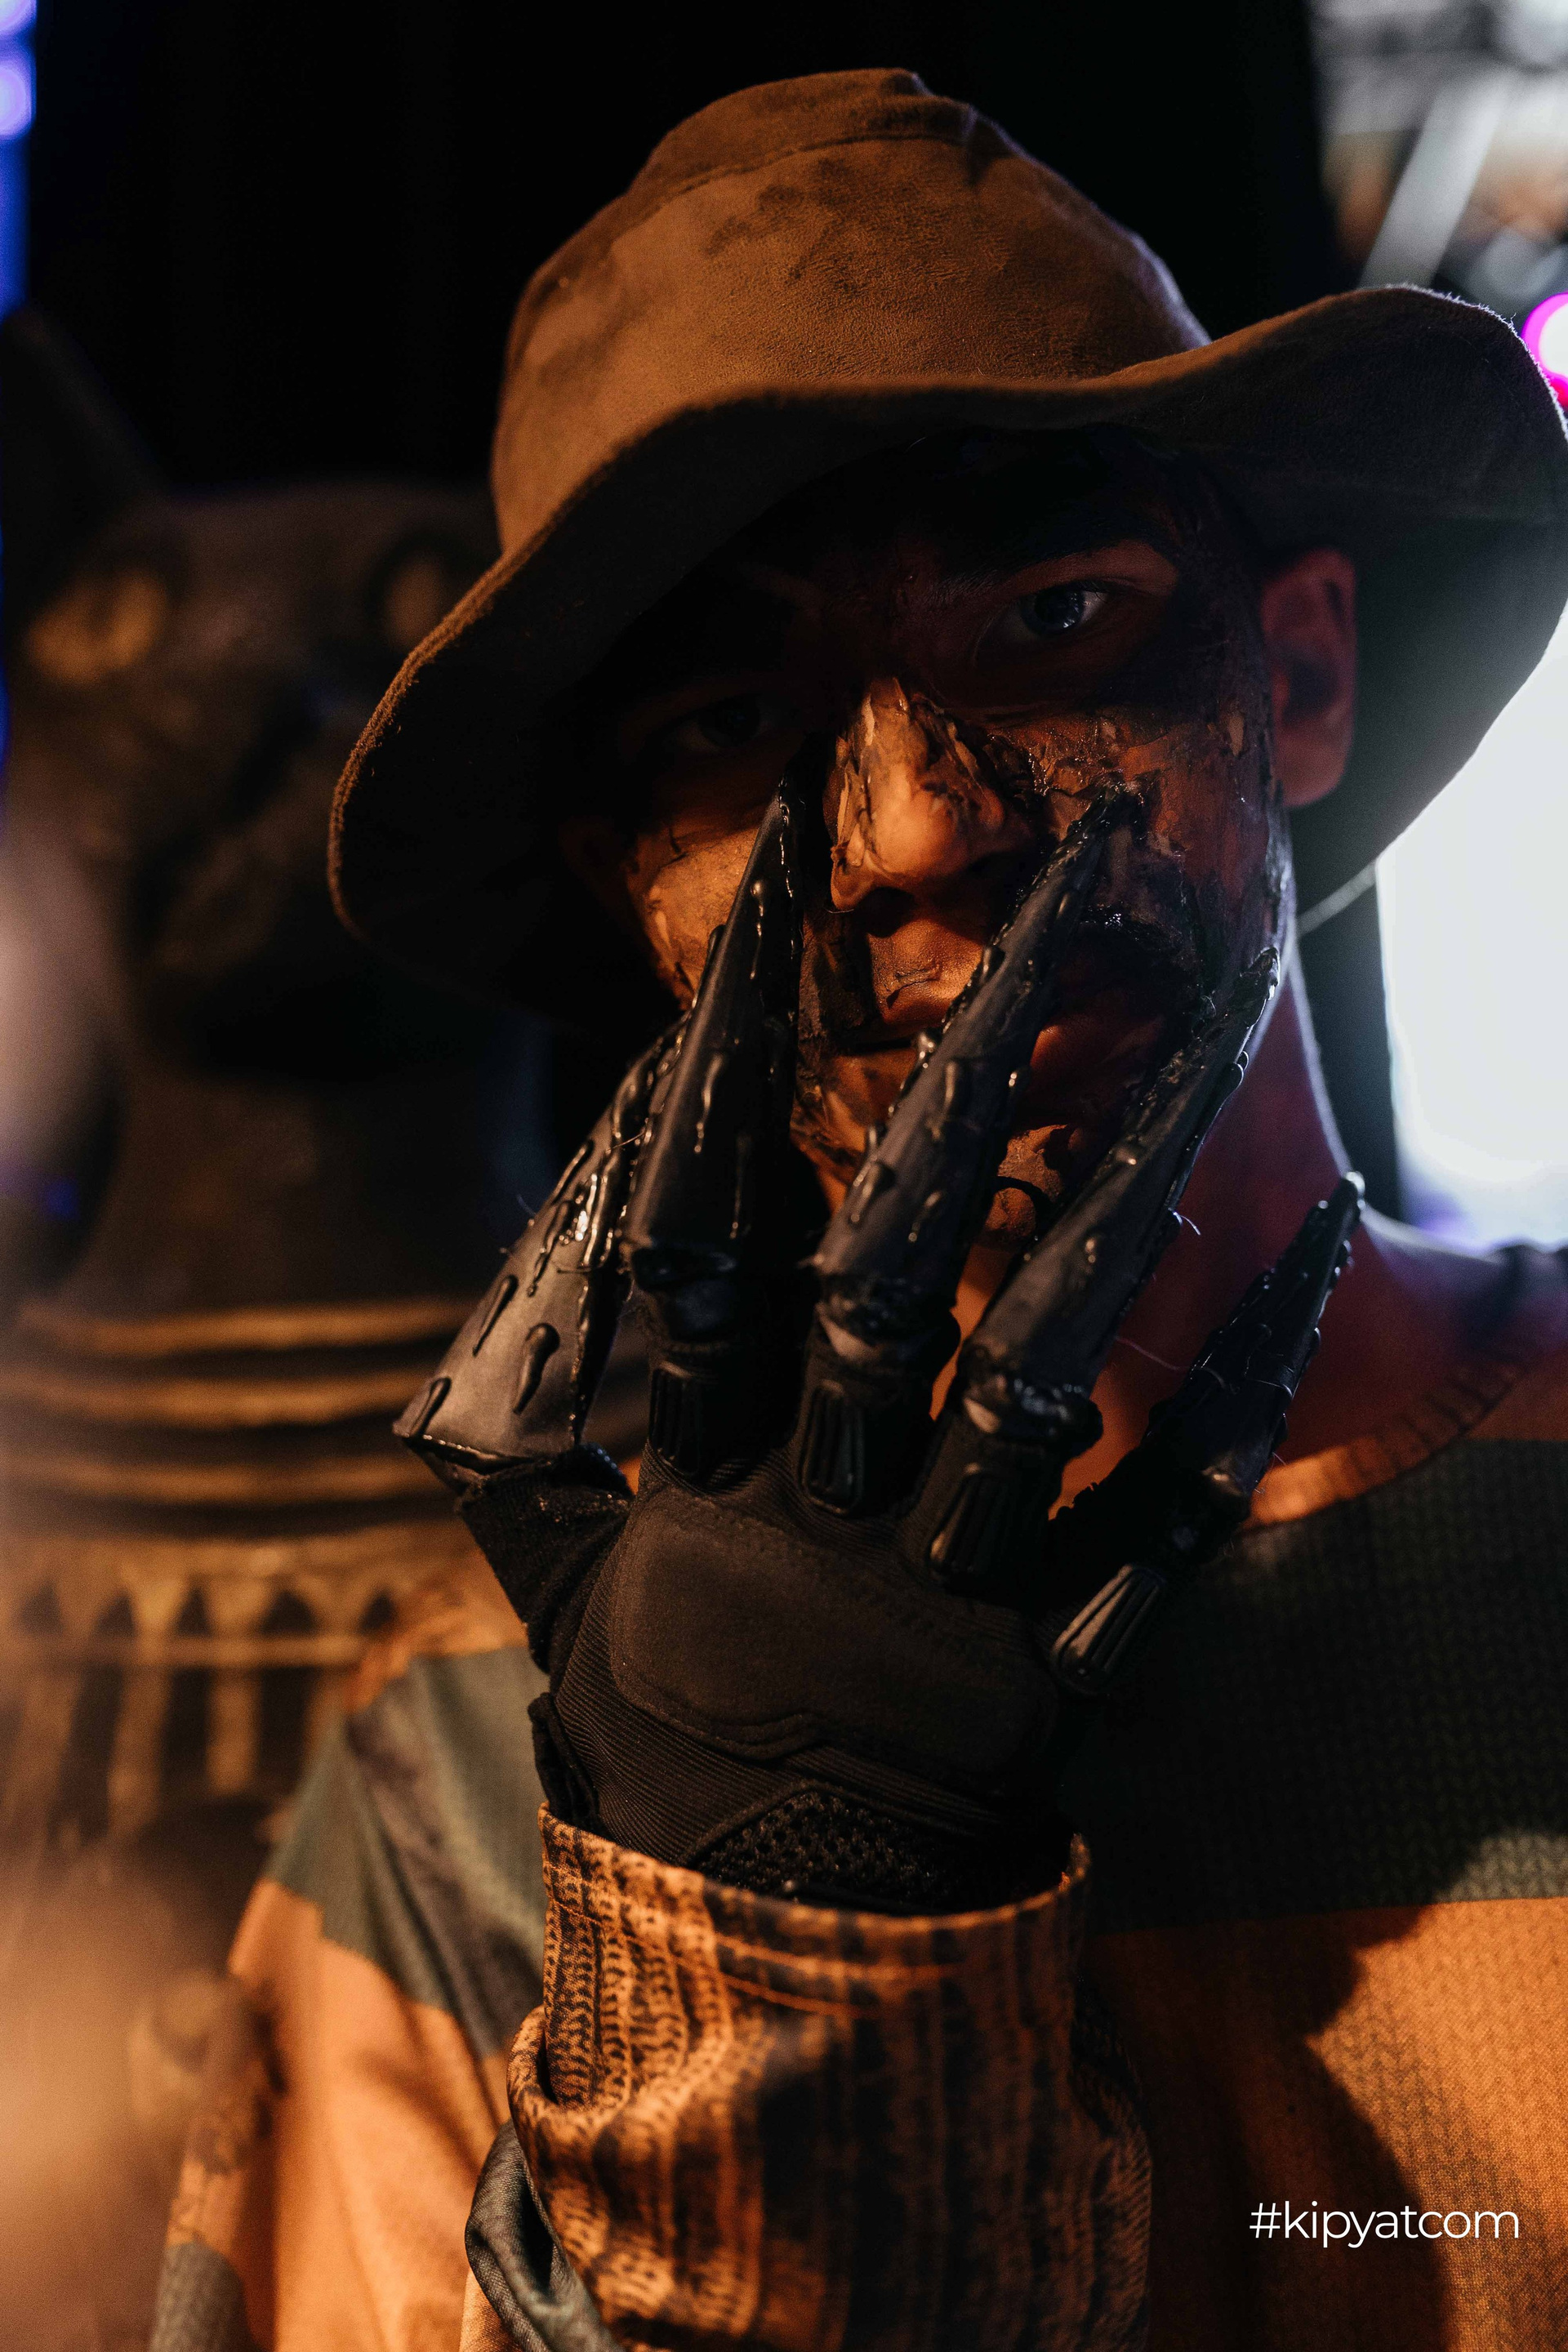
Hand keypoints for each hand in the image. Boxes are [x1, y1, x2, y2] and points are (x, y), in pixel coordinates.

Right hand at [399, 778, 1358, 1912]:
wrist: (758, 1936)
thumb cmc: (658, 1726)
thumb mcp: (552, 1591)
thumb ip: (517, 1446)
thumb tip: (482, 1308)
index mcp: (687, 1482)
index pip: (685, 1246)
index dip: (709, 1083)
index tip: (758, 910)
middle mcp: (819, 1518)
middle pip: (887, 1272)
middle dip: (963, 1079)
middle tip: (1062, 899)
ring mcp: (949, 1597)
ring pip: (1037, 1374)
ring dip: (1128, 1196)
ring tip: (1217, 1032)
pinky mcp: (1063, 1670)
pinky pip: (1175, 1530)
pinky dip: (1241, 1394)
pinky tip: (1318, 1251)